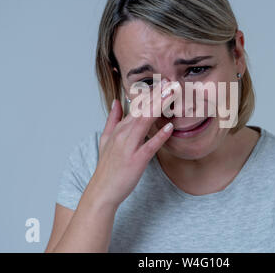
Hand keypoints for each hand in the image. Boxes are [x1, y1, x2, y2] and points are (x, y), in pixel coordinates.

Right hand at [90, 78, 176, 207]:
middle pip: (142, 109)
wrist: (101, 191)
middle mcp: (123, 134)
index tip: (164, 82)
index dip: (151, 93)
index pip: (137, 106)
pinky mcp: (136, 161)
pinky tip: (169, 128)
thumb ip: (112, 120)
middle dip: (157, 94)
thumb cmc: (107, 167)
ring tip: (172, 95)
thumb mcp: (105, 140)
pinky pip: (149, 146)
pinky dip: (159, 136)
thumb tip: (116, 101)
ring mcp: (129, 147)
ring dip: (159, 106)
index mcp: (120, 129)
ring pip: (145, 122)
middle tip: (172, 82)